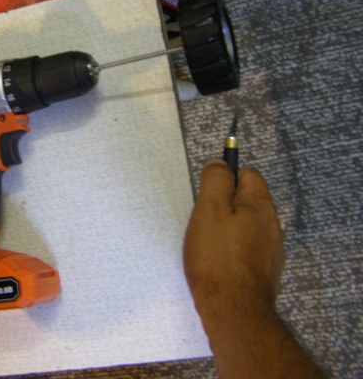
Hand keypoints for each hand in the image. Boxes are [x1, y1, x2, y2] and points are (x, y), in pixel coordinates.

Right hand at [184, 158, 283, 322]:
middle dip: (223, 206)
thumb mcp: (209, 209)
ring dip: (226, 230)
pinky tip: (215, 263)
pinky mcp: (262, 272)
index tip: (206, 191)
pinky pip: (244, 250)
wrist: (233, 311)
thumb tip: (219, 163)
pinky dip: (230, 251)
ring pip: (244, 227)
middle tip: (202, 220)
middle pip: (246, 201)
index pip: (247, 174)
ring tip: (206, 244)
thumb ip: (215, 181)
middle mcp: (272, 226)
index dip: (225, 177)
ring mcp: (270, 251)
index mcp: (261, 206)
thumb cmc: (217, 259)